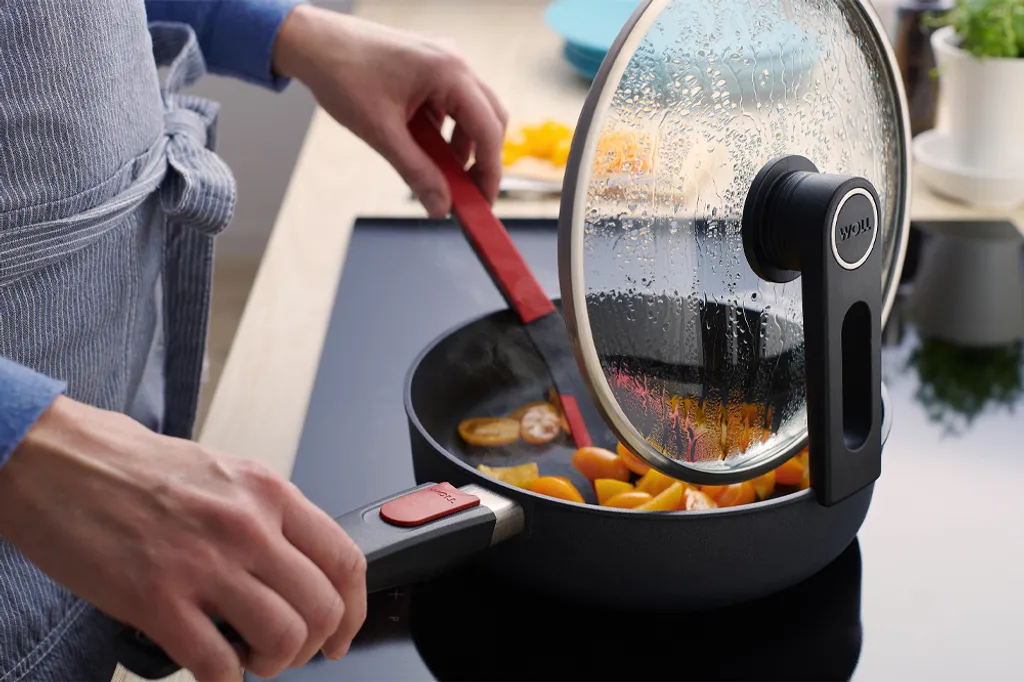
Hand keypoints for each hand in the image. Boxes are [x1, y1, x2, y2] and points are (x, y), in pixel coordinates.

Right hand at [0, 396, 365, 680]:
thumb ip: (267, 518)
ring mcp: (205, 564)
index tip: (343, 632)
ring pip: (283, 639)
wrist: (60, 461)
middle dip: (313, 645)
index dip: (354, 610)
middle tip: (289, 650)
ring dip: (271, 663)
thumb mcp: (225, 475)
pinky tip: (211, 668)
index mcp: (269, 492)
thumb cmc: (135, 468)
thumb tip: (298, 569)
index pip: (345, 559)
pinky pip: (218, 664)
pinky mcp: (158, 599)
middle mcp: (248, 526)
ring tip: (247, 656)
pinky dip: (224, 681)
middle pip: (323, 608)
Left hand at [272, 6, 507, 218]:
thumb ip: (416, 172)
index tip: (484, 202)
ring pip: (471, 112)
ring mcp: (443, 61)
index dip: (490, 170)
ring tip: (438, 172)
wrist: (312, 42)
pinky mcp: (429, 66)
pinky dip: (445, 130)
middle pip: (489, 118)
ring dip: (460, 146)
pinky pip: (451, 103)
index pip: (488, 128)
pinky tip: (424, 146)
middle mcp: (454, 61)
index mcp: (448, 71)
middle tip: (467, 193)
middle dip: (481, 158)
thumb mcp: (381, 132)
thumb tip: (440, 206)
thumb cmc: (342, 74)